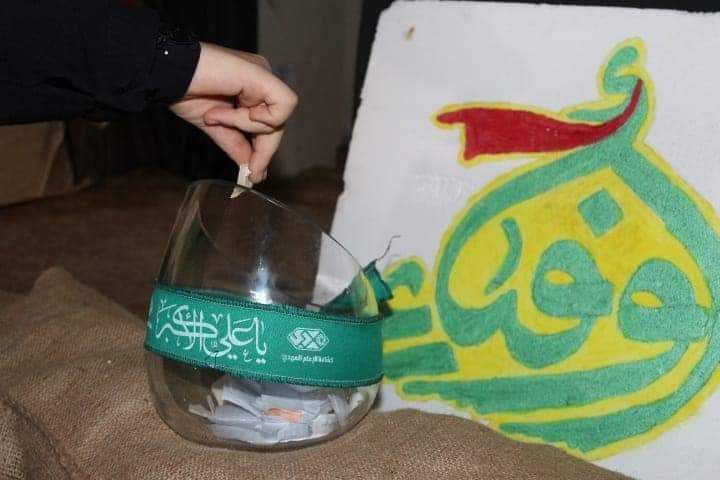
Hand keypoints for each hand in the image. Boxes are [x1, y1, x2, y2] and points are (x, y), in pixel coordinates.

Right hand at [170, 42, 297, 182]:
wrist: (166, 73)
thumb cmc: (184, 91)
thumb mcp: (216, 126)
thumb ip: (236, 145)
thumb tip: (253, 172)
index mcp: (252, 89)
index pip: (269, 126)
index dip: (264, 151)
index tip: (254, 175)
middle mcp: (262, 80)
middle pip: (278, 124)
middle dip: (263, 150)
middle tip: (251, 169)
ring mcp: (264, 74)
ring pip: (279, 118)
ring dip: (245, 125)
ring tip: (215, 115)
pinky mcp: (263, 73)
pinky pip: (282, 107)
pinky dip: (258, 118)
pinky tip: (238, 109)